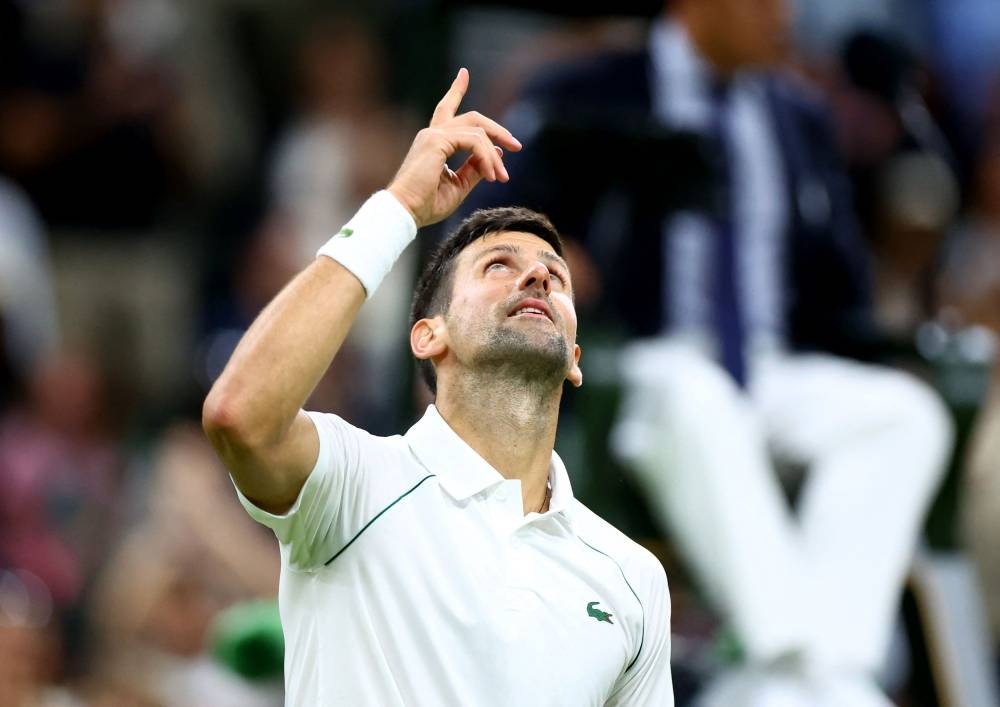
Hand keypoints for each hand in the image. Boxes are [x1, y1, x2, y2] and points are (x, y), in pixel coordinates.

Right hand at [387, 68, 521, 227]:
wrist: (405, 212)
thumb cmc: (426, 205)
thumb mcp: (458, 186)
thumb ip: (474, 169)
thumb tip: (496, 154)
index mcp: (433, 142)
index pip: (446, 109)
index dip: (456, 90)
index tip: (464, 73)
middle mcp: (432, 134)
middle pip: (472, 118)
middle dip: (496, 129)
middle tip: (516, 145)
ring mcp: (433, 135)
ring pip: (477, 131)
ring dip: (494, 155)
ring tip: (501, 177)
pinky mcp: (436, 141)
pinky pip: (474, 141)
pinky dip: (486, 157)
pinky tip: (491, 175)